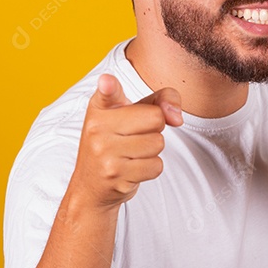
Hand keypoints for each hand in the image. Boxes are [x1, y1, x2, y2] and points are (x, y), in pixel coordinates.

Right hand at [69, 74, 182, 210]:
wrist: (90, 185)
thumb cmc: (114, 142)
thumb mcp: (129, 114)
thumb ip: (159, 101)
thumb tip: (177, 117)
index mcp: (99, 109)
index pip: (109, 93)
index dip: (108, 87)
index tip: (107, 82)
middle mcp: (97, 129)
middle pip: (156, 118)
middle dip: (154, 128)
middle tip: (134, 136)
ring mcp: (105, 153)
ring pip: (158, 143)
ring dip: (153, 150)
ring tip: (132, 152)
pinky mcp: (116, 175)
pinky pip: (156, 166)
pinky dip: (150, 168)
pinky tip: (132, 167)